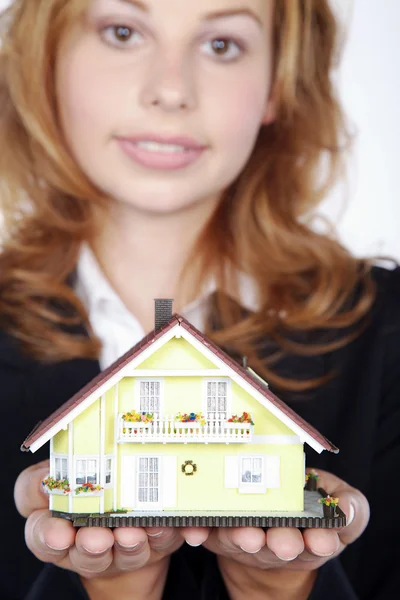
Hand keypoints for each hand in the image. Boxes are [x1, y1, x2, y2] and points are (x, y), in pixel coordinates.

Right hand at [14, 460, 208, 588]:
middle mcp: (91, 546)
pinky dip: (169, 532)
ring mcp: (126, 548)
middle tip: (98, 538)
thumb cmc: (79, 492)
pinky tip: (169, 525)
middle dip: (93, 546)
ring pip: (128, 553)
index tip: (58, 534)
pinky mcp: (159, 541)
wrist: (118, 513)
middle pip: (88, 554)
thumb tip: (46, 475)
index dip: (50, 537)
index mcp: (57, 531)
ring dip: (130, 543)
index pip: (44, 538)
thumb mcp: (48, 483)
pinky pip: (166, 540)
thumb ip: (38, 482)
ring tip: (131, 532)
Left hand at [202, 469, 369, 597]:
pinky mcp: (218, 530)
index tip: (321, 539)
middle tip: (284, 542)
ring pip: (242, 539)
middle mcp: (276, 541)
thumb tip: (347, 508)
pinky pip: (206, 531)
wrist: (274, 508)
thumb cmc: (311, 502)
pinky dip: (200, 531)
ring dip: (243, 537)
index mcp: (310, 534)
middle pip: (278, 545)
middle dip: (281, 542)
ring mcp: (245, 537)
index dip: (320, 540)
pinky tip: (195, 530)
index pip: (319, 540)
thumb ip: (350, 507)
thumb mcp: (339, 502)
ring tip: (248, 535)